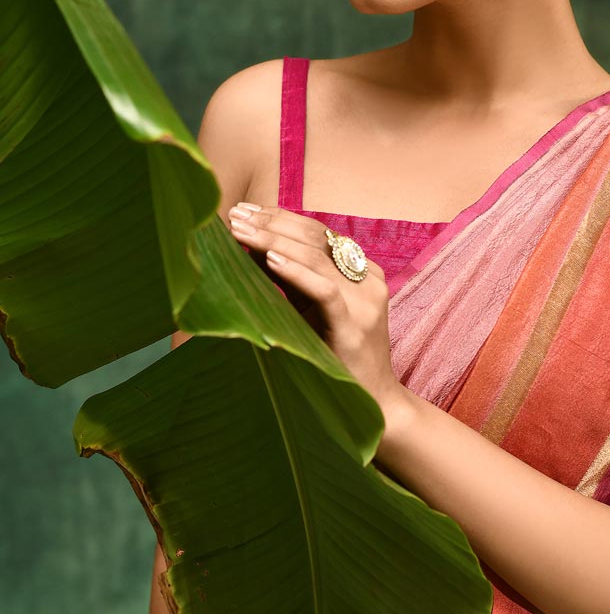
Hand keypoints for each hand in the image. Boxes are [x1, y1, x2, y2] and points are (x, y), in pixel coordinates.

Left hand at [226, 203, 406, 420]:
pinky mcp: (354, 326)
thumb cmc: (335, 356)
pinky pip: (325, 291)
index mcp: (363, 272)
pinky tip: (269, 260)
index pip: (318, 233)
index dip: (281, 218)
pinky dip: (296, 272)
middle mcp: (368, 280)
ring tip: (241, 231)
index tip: (246, 211)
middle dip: (272, 223)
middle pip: (316, 239)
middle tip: (236, 215)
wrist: (371, 403)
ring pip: (317, 258)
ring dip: (273, 241)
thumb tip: (251, 248)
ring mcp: (364, 302)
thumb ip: (292, 279)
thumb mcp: (313, 309)